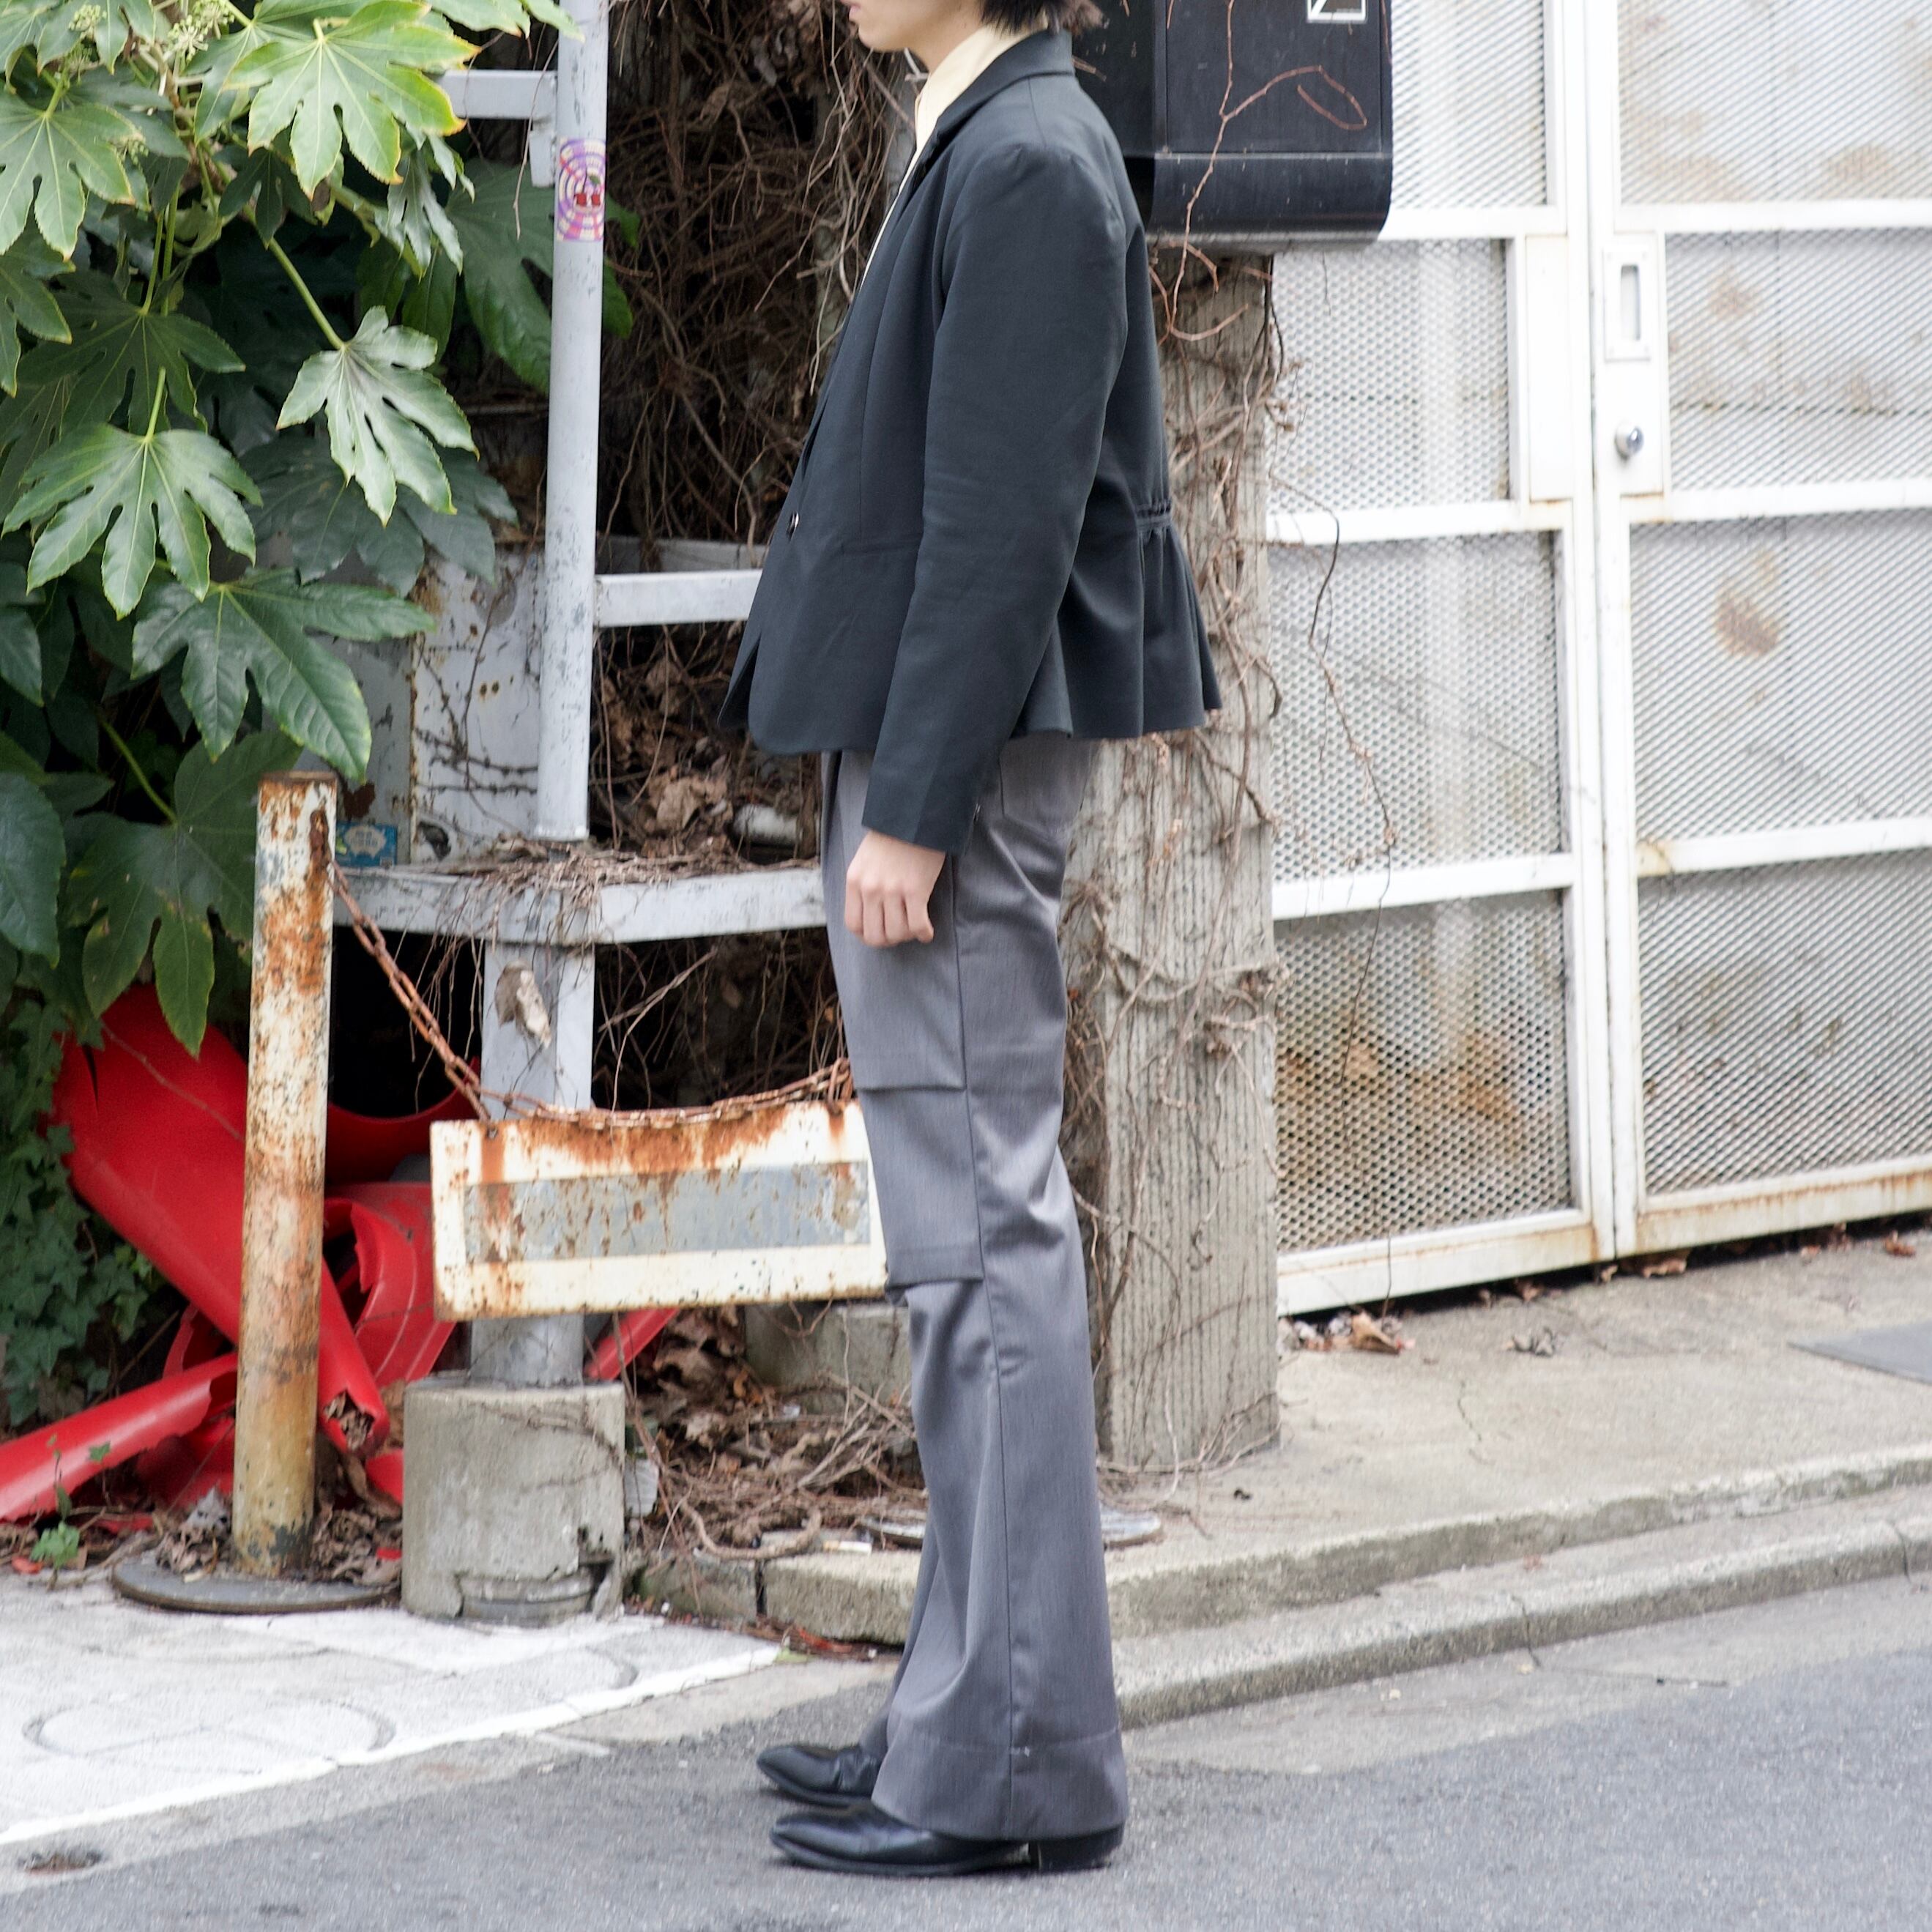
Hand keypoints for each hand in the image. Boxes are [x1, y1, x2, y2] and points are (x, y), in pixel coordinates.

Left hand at [845, 830, 944, 947]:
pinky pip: (918, 925)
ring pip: (897, 933)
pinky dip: (924, 934)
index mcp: (855, 881)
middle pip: (875, 935)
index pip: (853, 924)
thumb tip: (870, 912)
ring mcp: (892, 891)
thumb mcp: (864, 860)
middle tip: (899, 934)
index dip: (867, 936)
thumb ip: (863, 885)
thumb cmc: (892, 837)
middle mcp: (870, 889)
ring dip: (907, 936)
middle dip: (888, 940)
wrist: (914, 816)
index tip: (879, 934)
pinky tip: (927, 932)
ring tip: (914, 929)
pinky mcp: (916, 890)